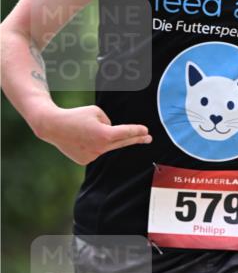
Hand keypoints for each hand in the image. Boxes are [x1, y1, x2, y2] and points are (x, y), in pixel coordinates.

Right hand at [36, 104, 151, 164]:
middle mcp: (101, 148)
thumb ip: (109, 122)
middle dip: (136, 139)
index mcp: (105, 134)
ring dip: (102, 138)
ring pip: (106, 146)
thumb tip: (113, 133)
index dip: (137, 131)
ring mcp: (93, 156)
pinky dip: (91, 145)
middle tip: (148, 138)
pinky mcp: (85, 160)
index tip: (147, 131)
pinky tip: (79, 140)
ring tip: (86, 130)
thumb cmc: (76, 116)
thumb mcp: (96, 111)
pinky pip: (95, 151)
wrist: (53, 126)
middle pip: (122, 143)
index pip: (126, 133)